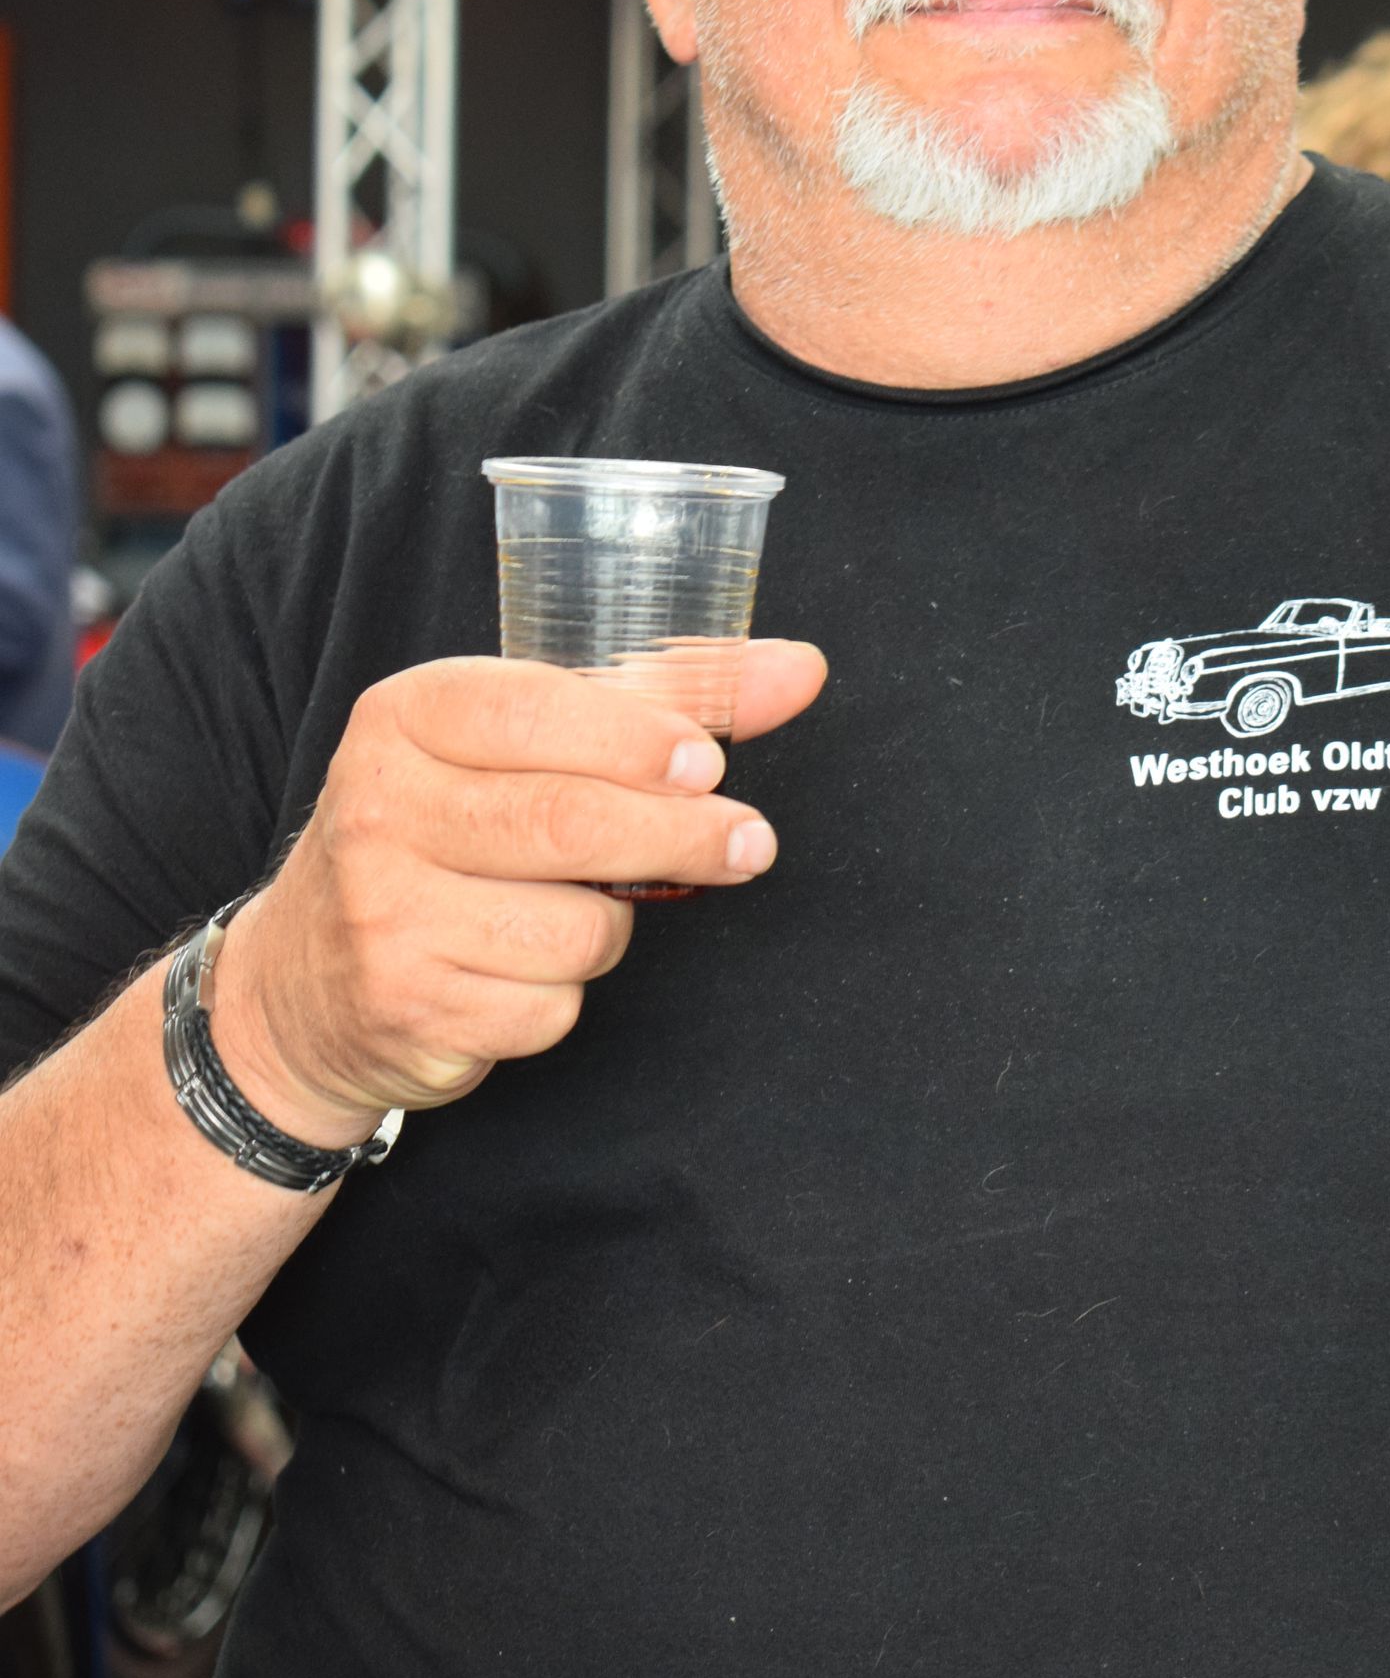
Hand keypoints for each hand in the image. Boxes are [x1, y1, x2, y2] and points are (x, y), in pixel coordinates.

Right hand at [204, 643, 827, 1148]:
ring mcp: (383, 914)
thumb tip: (799, 670)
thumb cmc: (445, 833)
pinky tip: (518, 971)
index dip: (640, 741)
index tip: (709, 764)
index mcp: (405, 716)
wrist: (302, 981)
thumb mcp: (520, 743)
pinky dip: (564, 995)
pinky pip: (548, 1007)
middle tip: (746, 842)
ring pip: (576, 928)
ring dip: (612, 928)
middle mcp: (377, 807)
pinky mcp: (406, 1008)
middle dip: (681, 836)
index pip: (540, 712)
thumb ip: (656, 698)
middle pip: (571, 822)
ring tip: (577, 910)